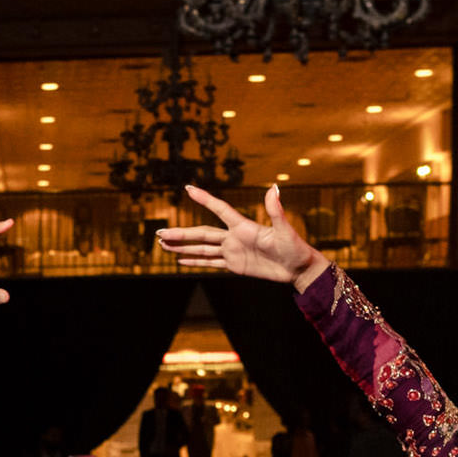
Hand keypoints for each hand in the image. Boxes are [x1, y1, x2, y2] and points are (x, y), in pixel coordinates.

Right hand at [158, 184, 327, 289]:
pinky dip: (194, 261)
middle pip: (201, 234)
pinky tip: (180, 260)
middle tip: (160, 234)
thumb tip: (273, 188)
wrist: (298, 269)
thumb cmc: (294, 248)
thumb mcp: (285, 230)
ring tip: (163, 245)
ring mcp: (232, 251)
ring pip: (201, 249)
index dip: (204, 199)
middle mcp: (234, 237)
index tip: (188, 189)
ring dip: (182, 247)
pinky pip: (210, 263)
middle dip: (180, 234)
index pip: (219, 209)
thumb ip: (276, 210)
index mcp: (243, 226)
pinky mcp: (234, 265)